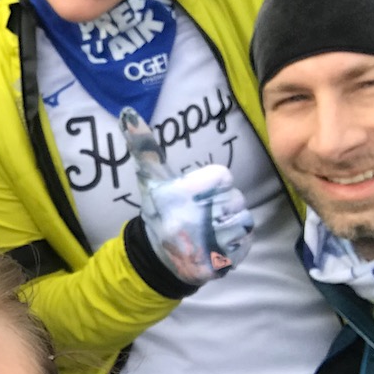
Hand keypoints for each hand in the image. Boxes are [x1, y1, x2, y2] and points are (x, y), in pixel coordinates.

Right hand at [120, 106, 254, 284]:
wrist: (156, 258)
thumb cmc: (158, 211)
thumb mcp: (150, 177)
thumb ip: (144, 146)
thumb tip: (128, 112)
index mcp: (183, 194)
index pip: (223, 177)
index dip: (213, 184)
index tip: (197, 195)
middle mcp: (197, 217)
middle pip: (236, 198)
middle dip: (222, 204)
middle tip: (202, 214)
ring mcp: (211, 241)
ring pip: (244, 220)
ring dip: (231, 224)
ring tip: (210, 229)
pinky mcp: (223, 261)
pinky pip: (246, 242)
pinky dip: (236, 243)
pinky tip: (216, 243)